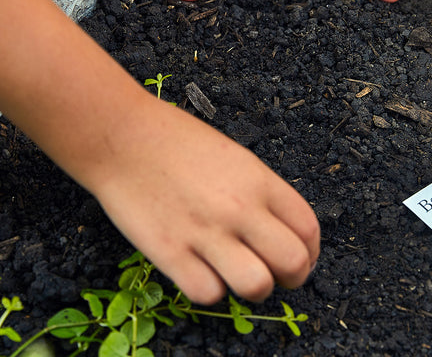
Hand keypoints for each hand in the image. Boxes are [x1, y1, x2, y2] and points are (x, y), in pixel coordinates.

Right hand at [94, 99, 320, 304]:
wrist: (121, 137)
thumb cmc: (177, 142)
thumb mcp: (236, 156)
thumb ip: (263, 194)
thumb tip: (279, 233)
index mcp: (260, 180)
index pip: (308, 229)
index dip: (310, 253)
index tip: (299, 259)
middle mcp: (239, 208)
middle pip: (293, 263)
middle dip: (292, 278)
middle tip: (274, 275)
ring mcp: (205, 231)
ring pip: (256, 286)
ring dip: (253, 288)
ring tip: (238, 275)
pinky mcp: (170, 252)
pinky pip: (208, 293)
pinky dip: (209, 289)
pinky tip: (200, 271)